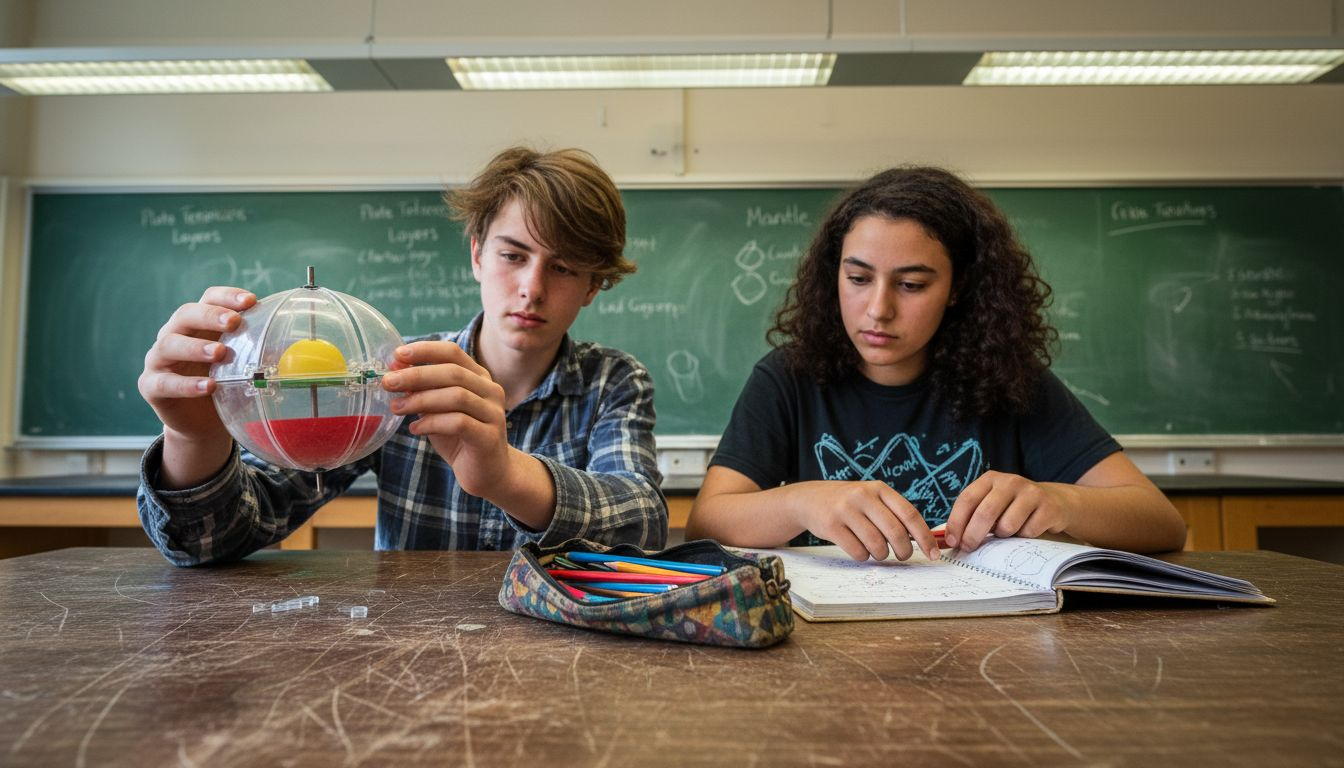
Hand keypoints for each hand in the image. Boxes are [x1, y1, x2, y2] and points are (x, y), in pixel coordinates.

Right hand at [137, 286, 255, 440]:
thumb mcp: (242, 365)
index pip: (208, 298)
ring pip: (169, 344)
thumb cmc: (225, 385)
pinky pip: (164, 382)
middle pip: (185, 314)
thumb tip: (294, 343)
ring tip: (220, 353)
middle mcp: (174, 335)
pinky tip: (208, 386)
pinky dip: (186, 384)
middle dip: (210, 315)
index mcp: (199, 324)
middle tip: (233, 323)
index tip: (251, 301)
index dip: (227, 296)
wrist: (203, 423)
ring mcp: (159, 360)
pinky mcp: (151, 386)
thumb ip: (258, 350)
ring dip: (196, 347)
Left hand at [382, 341, 511, 497]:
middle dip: (416, 375)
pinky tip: (415, 429)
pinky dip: (432, 423)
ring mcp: (493, 413)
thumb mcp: (437, 410)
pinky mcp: (489, 437)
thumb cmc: (460, 438)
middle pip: (452, 372)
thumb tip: (395, 369)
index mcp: (479, 378)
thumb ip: (422, 391)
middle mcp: (490, 391)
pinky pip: (459, 423)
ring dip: (421, 400)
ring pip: (456, 396)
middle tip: (388, 382)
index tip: (398, 354)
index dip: (425, 350)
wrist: (488, 472)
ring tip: (397, 408)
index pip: (452, 353)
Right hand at [790, 480, 940, 561]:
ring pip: (877, 545)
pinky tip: (858, 548)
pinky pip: (858, 552)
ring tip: (876, 550)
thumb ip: (893, 514)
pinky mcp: (832, 526)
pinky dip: (863, 556)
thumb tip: (922, 541)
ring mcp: (846, 510)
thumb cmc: (848, 503)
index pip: (910, 515)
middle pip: (896, 533)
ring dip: (881, 555)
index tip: (933, 554)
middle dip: (904, 551)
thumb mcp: (871, 498)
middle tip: (903, 556)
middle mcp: (863, 496)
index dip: (924, 537)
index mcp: (879, 489)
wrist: (809, 499)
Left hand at [943, 471, 1071, 551]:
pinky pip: (1028, 532)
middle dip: (973, 535)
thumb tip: (951, 539)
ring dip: (1003, 536)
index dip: (956, 522)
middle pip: (985, 513)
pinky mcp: (1048, 507)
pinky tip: (1027, 528)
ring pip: (1007, 525)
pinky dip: (1024, 537)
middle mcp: (1010, 482)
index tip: (951, 541)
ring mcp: (1031, 493)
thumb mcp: (992, 503)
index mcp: (990, 479)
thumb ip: (972, 516)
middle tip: (968, 548)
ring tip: (1007, 531)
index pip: (967, 499)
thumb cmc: (1013, 507)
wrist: (1054, 502)